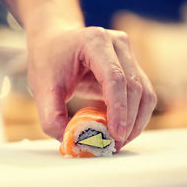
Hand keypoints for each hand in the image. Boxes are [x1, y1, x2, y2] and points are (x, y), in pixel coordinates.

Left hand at [27, 26, 156, 149]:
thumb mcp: (42, 88)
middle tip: (113, 145)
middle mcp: (116, 43)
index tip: (115, 135)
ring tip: (117, 141)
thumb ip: (52, 118)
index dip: (119, 109)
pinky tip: (119, 130)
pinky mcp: (131, 67)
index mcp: (94, 41)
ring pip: (145, 93)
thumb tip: (73, 143)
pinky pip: (142, 95)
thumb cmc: (47, 60)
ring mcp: (127, 53)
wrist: (53, 42)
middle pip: (134, 87)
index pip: (115, 77)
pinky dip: (134, 116)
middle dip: (128, 121)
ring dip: (135, 122)